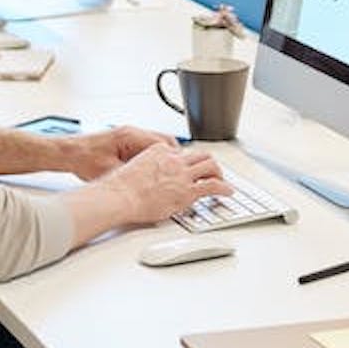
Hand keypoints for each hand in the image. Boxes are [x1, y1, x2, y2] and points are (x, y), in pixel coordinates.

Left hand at [61, 125, 178, 180]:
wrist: (67, 153)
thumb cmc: (83, 159)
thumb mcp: (111, 171)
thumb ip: (133, 174)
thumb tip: (149, 183)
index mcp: (130, 136)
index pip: (162, 143)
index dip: (173, 158)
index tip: (180, 168)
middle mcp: (132, 133)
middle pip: (164, 141)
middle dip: (173, 156)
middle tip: (179, 171)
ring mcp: (129, 136)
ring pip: (156, 143)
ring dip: (163, 157)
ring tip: (167, 172)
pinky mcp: (125, 141)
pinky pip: (146, 146)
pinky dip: (152, 157)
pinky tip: (151, 170)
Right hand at [96, 144, 230, 224]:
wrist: (120, 196)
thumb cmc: (121, 188)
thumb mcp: (134, 167)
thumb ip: (146, 168)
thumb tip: (147, 178)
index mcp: (160, 151)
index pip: (181, 153)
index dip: (188, 161)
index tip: (190, 167)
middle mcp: (174, 159)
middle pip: (200, 155)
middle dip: (209, 162)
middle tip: (212, 171)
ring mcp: (182, 173)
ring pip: (210, 166)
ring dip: (219, 173)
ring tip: (222, 180)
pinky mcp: (187, 190)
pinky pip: (212, 186)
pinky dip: (224, 188)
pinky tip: (228, 191)